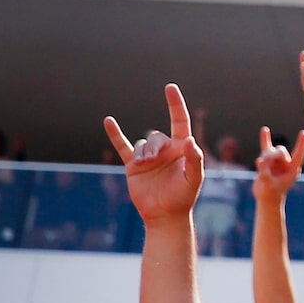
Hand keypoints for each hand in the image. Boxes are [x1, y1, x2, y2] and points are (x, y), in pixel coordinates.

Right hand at [104, 86, 202, 225]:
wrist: (164, 215)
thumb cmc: (183, 197)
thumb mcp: (194, 178)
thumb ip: (195, 159)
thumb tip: (188, 140)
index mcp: (182, 149)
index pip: (180, 120)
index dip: (175, 104)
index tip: (170, 87)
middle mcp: (165, 150)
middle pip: (157, 135)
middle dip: (155, 146)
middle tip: (155, 160)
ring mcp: (149, 157)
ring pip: (143, 143)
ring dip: (144, 152)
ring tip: (145, 165)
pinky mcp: (134, 166)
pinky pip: (123, 146)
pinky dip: (116, 134)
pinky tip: (108, 121)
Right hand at [251, 127, 303, 202]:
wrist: (266, 197)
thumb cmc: (271, 193)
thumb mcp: (268, 185)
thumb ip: (265, 173)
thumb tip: (260, 160)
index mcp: (293, 169)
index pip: (299, 154)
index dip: (302, 144)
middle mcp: (286, 163)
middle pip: (280, 151)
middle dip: (271, 155)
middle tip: (264, 162)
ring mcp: (277, 161)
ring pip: (271, 151)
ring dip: (265, 156)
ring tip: (261, 165)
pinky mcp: (268, 160)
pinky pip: (266, 147)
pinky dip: (265, 139)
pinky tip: (265, 129)